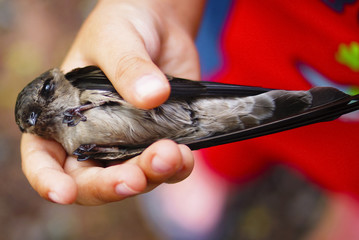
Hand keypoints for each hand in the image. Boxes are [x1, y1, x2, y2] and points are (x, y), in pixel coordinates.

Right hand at [20, 0, 203, 204]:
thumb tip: (153, 95)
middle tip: (134, 178)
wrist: (159, 24)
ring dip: (151, 175)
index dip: (47, 179)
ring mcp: (129, 140)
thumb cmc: (123, 25)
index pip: (43, 156)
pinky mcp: (160, 137)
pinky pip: (166, 166)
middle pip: (90, 179)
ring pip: (133, 177)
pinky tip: (185, 154)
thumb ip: (128, 66)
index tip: (62, 193)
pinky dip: (176, 167)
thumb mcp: (116, 39)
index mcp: (64, 114)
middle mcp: (93, 134)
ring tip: (172, 155)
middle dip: (110, 186)